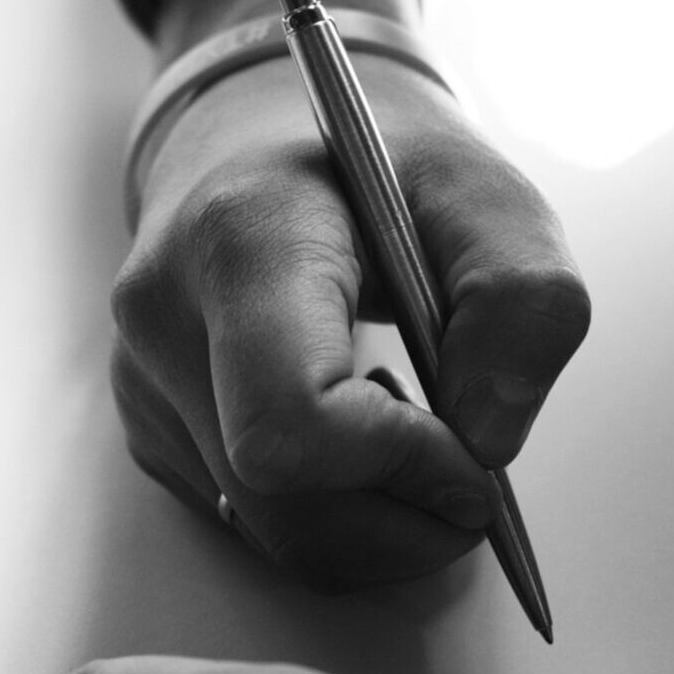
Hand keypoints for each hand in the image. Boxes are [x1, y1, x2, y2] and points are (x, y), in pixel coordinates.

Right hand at [109, 0, 589, 589]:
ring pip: (275, 537)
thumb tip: (489, 441)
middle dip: (409, 521)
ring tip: (410, 435)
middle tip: (468, 473)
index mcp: (242, 239)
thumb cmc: (373, 163)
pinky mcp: (153, 436)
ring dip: (379, 525)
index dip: (400, 467)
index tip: (468, 451)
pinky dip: (337, 516)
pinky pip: (259, 528)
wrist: (257, 136)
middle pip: (290, 506)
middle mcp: (167, 320)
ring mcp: (146, 387)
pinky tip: (354, 440)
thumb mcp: (485, 195)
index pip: (293, 424)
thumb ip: (526, 304)